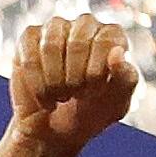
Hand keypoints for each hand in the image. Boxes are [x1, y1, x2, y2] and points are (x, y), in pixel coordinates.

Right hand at [5, 13, 133, 156]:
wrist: (57, 130)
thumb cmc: (91, 111)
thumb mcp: (117, 102)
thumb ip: (126, 78)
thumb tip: (117, 52)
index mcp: (112, 35)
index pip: (106, 41)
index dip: (96, 73)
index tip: (93, 92)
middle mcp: (85, 26)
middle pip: (78, 42)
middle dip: (74, 78)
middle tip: (75, 95)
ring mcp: (55, 29)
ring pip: (51, 46)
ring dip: (54, 80)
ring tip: (59, 96)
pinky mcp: (29, 39)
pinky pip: (29, 54)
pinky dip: (35, 82)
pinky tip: (43, 96)